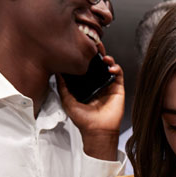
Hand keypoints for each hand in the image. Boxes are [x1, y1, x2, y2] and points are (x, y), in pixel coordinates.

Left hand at [57, 42, 123, 158]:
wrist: (96, 130)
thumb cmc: (83, 120)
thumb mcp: (67, 100)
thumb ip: (62, 86)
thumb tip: (57, 72)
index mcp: (86, 85)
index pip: (86, 67)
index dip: (85, 58)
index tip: (81, 49)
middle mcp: (97, 84)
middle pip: (98, 64)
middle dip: (97, 54)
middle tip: (94, 46)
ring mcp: (108, 86)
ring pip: (109, 66)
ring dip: (107, 58)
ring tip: (103, 56)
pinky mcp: (117, 89)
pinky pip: (118, 74)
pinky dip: (116, 67)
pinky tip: (110, 67)